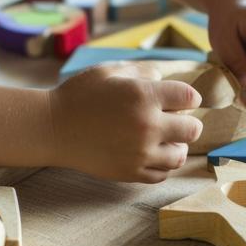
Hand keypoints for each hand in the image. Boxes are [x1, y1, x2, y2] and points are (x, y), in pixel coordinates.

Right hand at [48, 63, 202, 182]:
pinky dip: (162, 164)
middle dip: (187, 121)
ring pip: (180, 155)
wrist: (52, 129)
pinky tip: (151, 153)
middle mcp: (148, 126)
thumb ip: (143, 70)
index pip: (190, 98)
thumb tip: (165, 77)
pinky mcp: (131, 173)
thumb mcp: (110, 70)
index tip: (179, 99)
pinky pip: (162, 174)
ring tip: (163, 139)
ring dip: (177, 145)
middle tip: (174, 119)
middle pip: (193, 129)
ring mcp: (141, 153)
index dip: (187, 96)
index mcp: (144, 96)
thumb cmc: (79, 95)